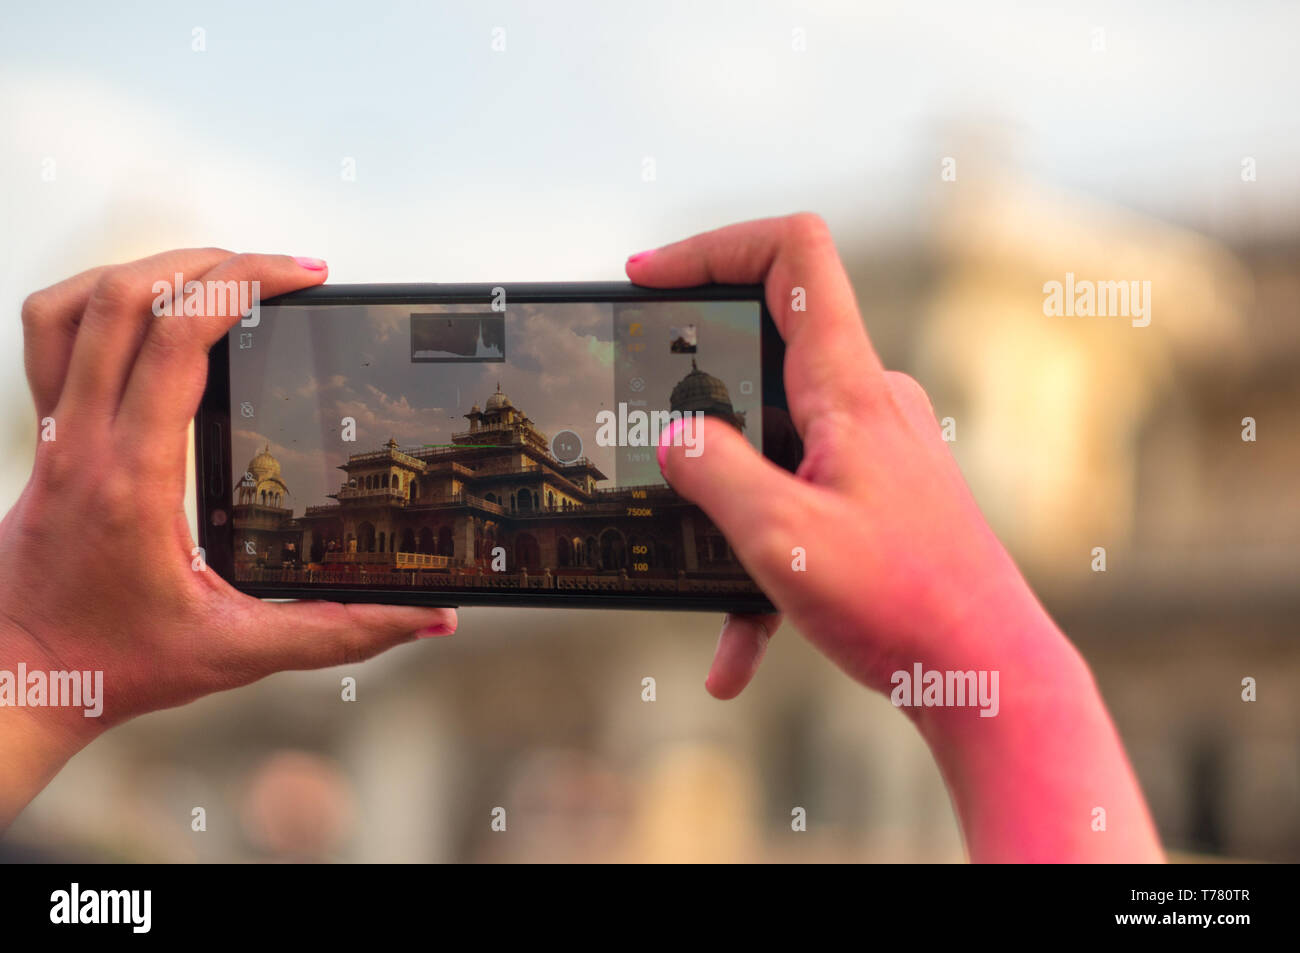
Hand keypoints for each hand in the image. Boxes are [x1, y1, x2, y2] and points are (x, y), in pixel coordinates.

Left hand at [0, 250, 455, 828]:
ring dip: (150, 268)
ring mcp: (53, 435)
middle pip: (127, 297)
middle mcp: (84, 442)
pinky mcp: (43, 439)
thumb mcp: (239, 652)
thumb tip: (424, 619)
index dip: (243, 285)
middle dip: (214, 261)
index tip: (301, 276)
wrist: (14, 683)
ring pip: (76, 303)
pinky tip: (148, 310)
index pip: (177, 339)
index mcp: (136, 479)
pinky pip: (50, 333)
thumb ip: (340, 633)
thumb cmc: (111, 663)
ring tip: (218, 271)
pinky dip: (98, 297)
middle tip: (281, 269)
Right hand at [628, 214, 1162, 860]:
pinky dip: (762, 559)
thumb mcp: (781, 534)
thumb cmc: (905, 602)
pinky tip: (736, 645)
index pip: (793, 256)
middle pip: (767, 347)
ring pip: (773, 445)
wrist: (990, 675)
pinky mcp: (876, 499)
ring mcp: (874, 451)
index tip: (648, 279)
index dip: (715, 246)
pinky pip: (800, 506)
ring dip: (726, 504)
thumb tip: (675, 437)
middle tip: (648, 432)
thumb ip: (714, 473)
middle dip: (697, 393)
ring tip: (690, 575)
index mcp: (848, 387)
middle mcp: (867, 403)